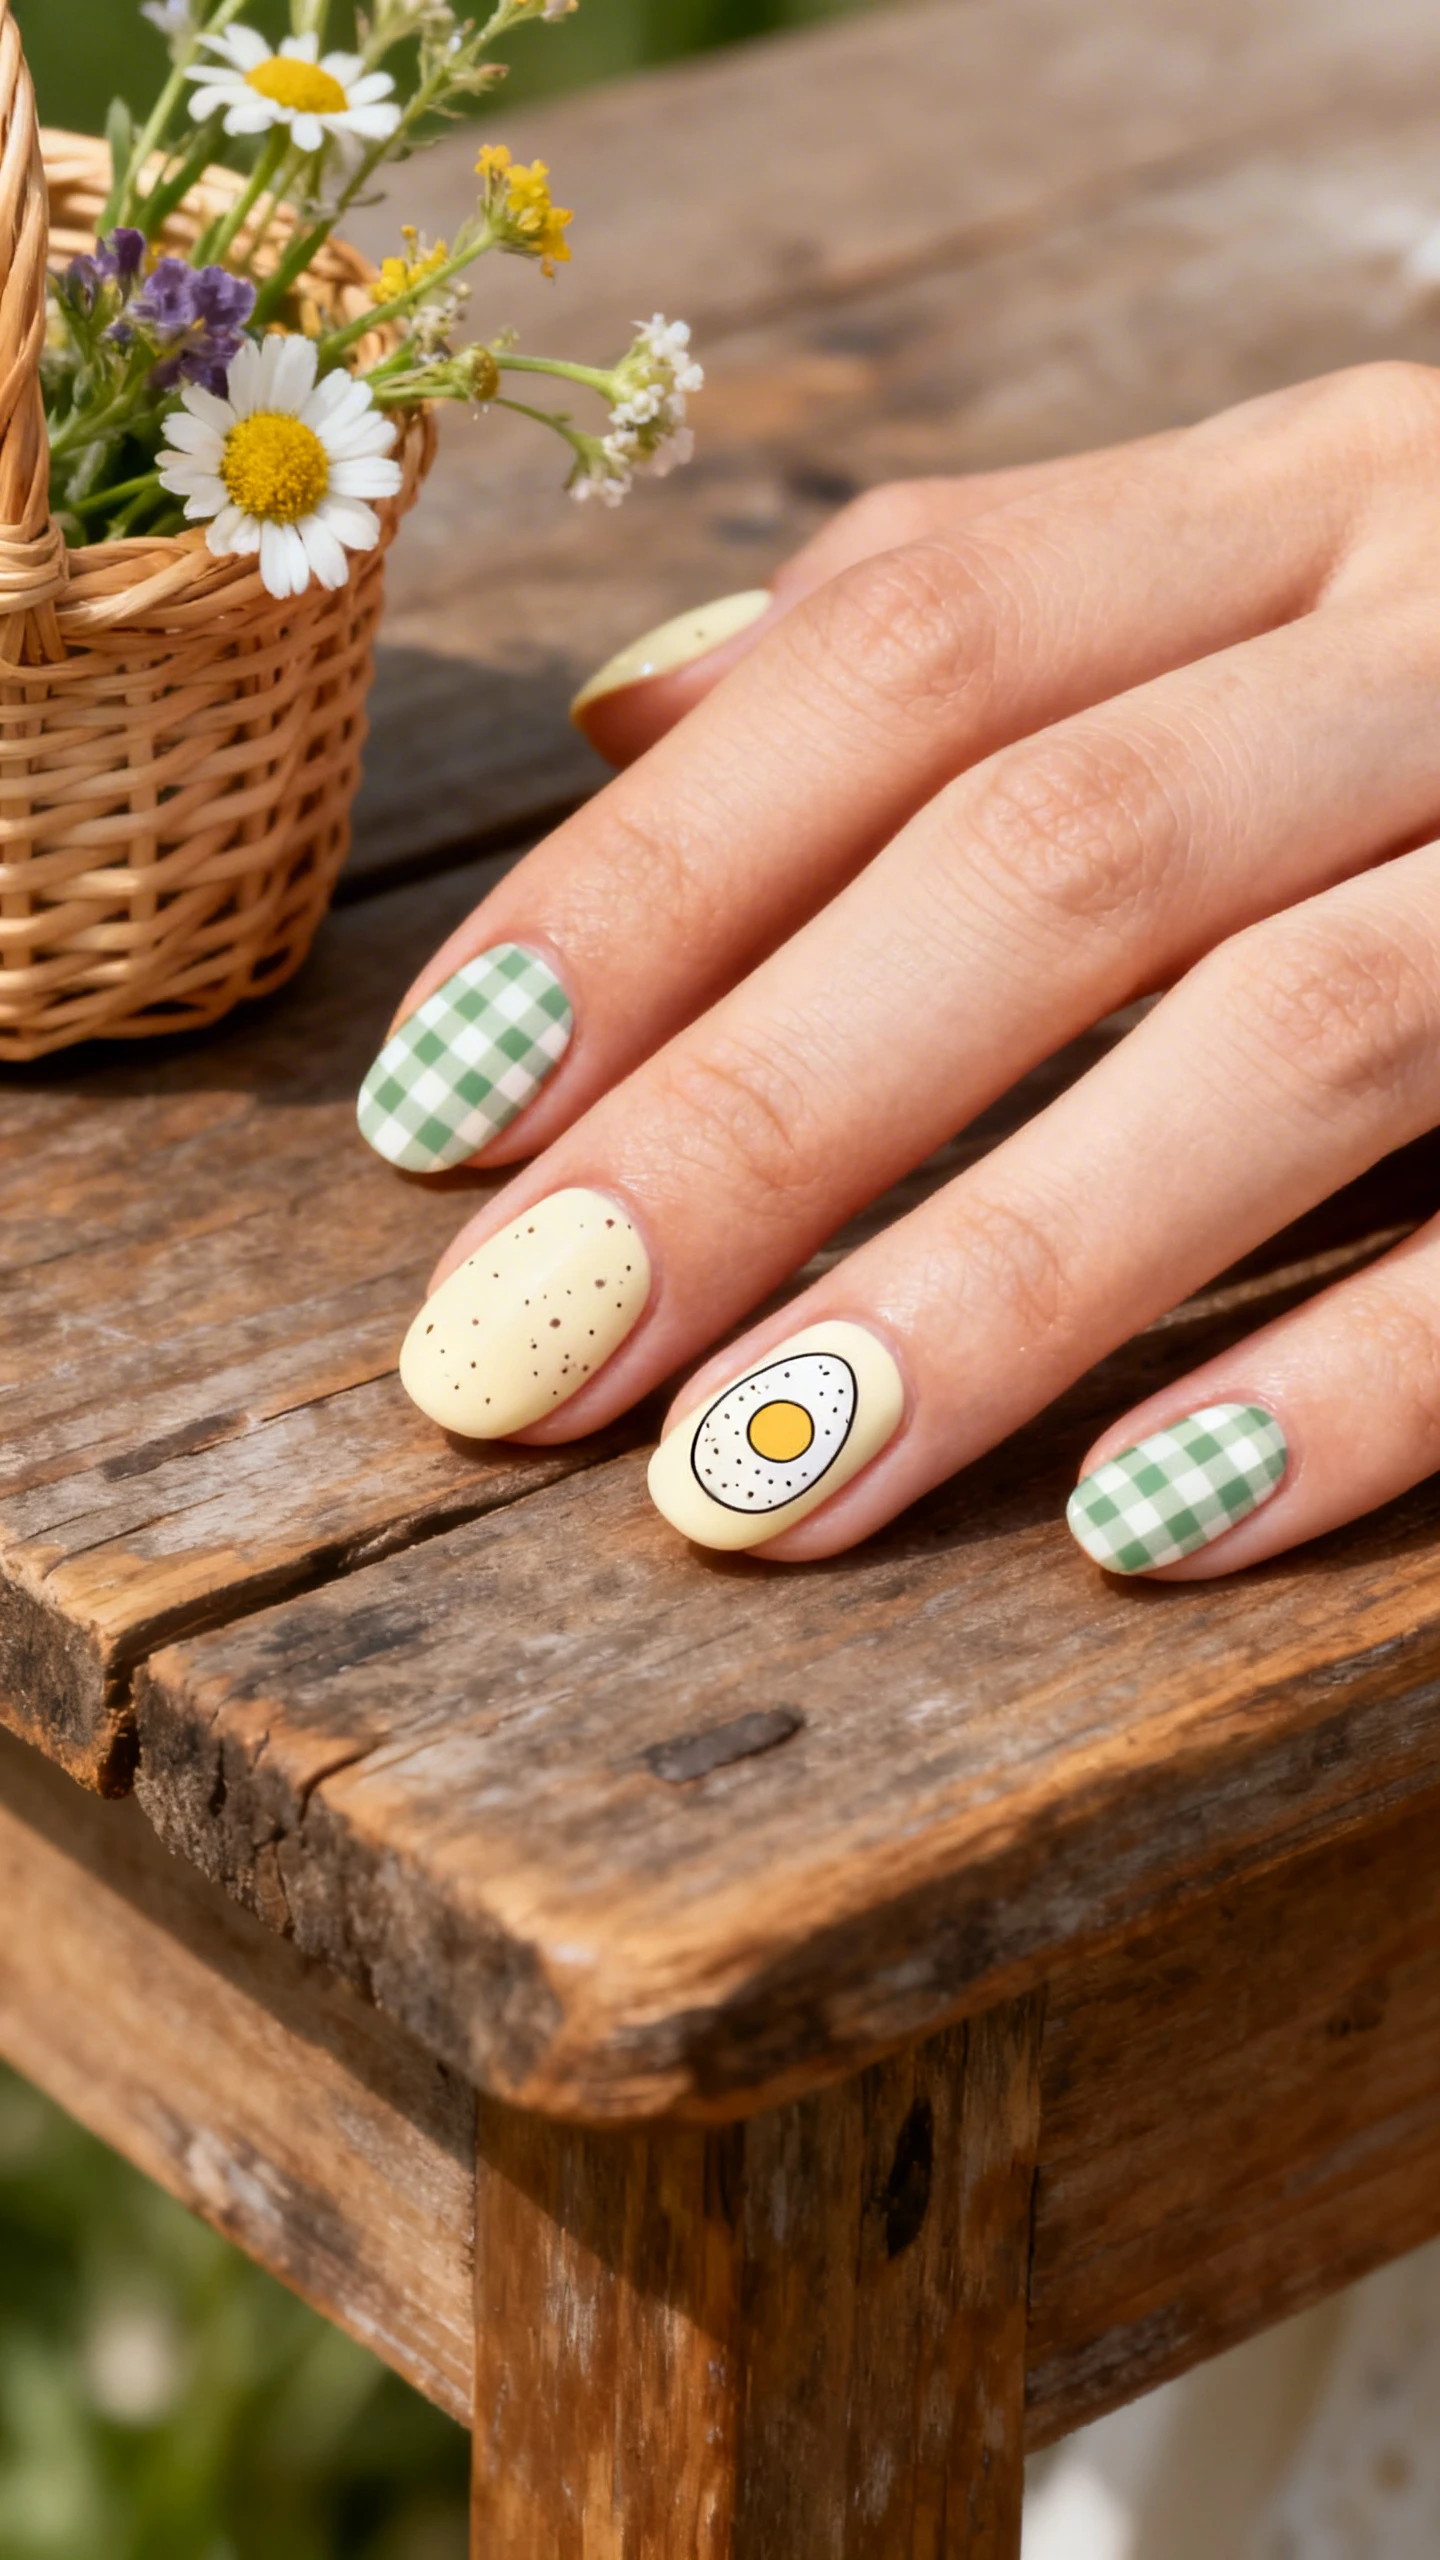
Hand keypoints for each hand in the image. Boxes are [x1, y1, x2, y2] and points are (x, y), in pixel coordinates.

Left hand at [359, 362, 1439, 1574]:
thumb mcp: (1253, 570)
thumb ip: (975, 626)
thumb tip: (625, 716)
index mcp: (1300, 497)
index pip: (915, 646)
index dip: (654, 885)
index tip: (443, 1118)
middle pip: (1053, 851)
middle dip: (755, 1122)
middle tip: (521, 1361)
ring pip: (1293, 1030)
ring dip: (996, 1280)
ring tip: (753, 1489)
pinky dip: (1352, 1372)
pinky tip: (1133, 1520)